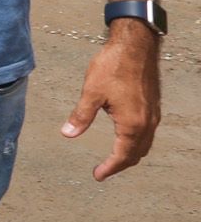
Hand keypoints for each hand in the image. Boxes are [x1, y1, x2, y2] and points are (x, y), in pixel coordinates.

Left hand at [63, 23, 160, 180]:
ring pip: (144, 144)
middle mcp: (147, 123)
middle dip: (120, 164)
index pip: (122, 155)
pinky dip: (137, 142)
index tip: (97, 175)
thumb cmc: (114, 66)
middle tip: (103, 170)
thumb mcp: (91, 92)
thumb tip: (68, 134)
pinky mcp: (153, 106)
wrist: (136, 46)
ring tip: (114, 158)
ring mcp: (153, 115)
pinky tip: (126, 137)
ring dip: (130, 154)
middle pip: (136, 153)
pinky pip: (148, 133)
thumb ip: (81, 116)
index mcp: (132, 124)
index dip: (109, 168)